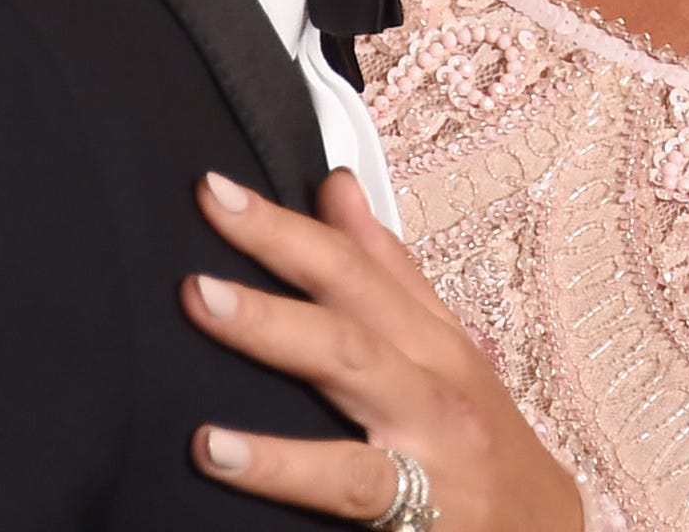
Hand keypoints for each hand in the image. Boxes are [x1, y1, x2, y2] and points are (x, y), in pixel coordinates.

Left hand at [182, 169, 583, 531]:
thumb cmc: (485, 445)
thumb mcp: (446, 353)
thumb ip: (389, 273)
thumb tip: (336, 188)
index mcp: (434, 341)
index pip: (357, 264)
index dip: (290, 222)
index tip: (218, 188)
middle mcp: (435, 380)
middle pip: (353, 298)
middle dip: (282, 248)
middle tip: (212, 209)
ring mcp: (431, 442)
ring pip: (353, 368)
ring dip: (276, 329)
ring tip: (203, 301)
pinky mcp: (422, 510)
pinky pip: (346, 481)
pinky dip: (280, 465)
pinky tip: (220, 450)